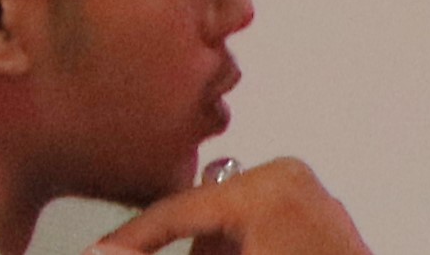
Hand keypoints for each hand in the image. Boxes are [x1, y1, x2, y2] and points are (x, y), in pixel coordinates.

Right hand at [98, 157, 371, 254]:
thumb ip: (165, 250)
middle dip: (189, 248)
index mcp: (268, 186)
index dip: (132, 237)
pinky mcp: (330, 226)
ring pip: (236, 224)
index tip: (100, 250)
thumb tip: (106, 251)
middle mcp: (293, 181)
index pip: (176, 209)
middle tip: (172, 254)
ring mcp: (317, 202)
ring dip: (218, 251)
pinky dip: (249, 248)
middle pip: (207, 214)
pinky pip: (268, 230)